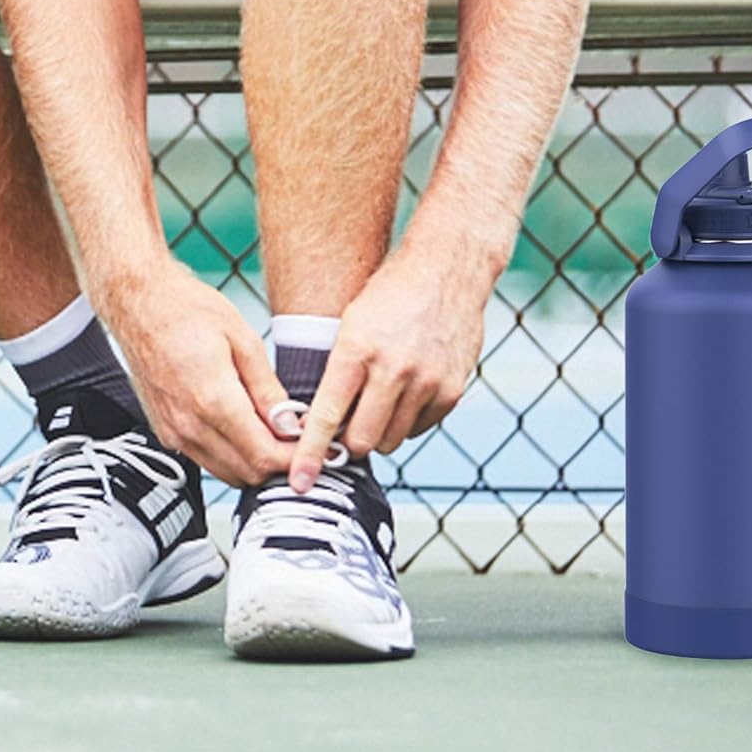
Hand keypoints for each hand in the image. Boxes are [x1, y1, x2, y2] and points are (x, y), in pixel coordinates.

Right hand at [99, 261, 290, 486]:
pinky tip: (243, 428)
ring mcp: (173, 432)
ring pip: (226, 473)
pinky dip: (229, 455)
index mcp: (213, 400)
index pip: (264, 455)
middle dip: (278, 463)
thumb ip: (267, 389)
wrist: (137, 303)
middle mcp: (189, 425)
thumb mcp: (242, 339)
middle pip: (247, 473)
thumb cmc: (186, 309)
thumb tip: (289, 424)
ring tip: (273, 433)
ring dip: (253, 462)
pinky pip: (205, 459)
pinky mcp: (165, 432)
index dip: (294, 458)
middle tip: (297, 440)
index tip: (312, 447)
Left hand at [290, 249, 489, 491]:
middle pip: (362, 441)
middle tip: (347, 424)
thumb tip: (320, 423)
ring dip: (380, 430)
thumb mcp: (350, 324)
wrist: (447, 269)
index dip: (311, 454)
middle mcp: (394, 370)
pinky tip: (406, 391)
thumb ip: (338, 373)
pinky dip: (408, 420)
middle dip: (350, 441)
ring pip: (392, 440)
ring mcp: (427, 382)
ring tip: (379, 398)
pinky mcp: (452, 390)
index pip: (327, 416)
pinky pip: (420, 428)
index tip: (299, 482)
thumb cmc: (389, 295)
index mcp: (357, 351)